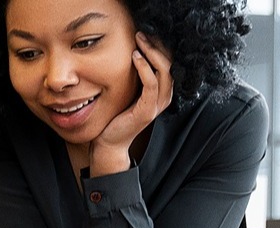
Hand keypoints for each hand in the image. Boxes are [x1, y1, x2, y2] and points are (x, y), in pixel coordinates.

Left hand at [89, 34, 173, 175]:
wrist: (109, 141)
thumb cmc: (117, 116)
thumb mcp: (130, 91)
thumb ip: (137, 76)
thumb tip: (134, 52)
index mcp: (162, 92)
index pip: (168, 63)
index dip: (160, 47)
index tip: (146, 35)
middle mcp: (164, 98)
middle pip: (170, 64)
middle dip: (157, 46)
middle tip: (142, 34)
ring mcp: (157, 105)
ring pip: (164, 71)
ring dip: (152, 53)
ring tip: (139, 41)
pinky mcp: (147, 110)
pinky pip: (152, 84)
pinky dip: (145, 68)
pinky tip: (136, 57)